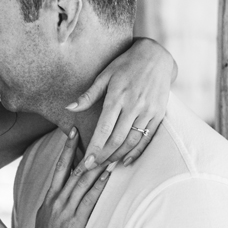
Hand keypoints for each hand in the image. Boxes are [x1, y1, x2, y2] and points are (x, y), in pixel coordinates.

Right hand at [31, 128, 111, 227]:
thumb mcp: (45, 222)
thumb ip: (53, 207)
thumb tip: (60, 197)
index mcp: (48, 199)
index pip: (58, 169)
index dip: (66, 150)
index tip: (71, 133)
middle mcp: (56, 200)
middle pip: (69, 168)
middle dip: (78, 147)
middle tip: (85, 127)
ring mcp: (66, 209)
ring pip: (82, 180)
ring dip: (96, 162)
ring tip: (106, 147)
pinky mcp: (76, 220)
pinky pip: (90, 197)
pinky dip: (100, 184)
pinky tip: (108, 173)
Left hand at [68, 37, 175, 168]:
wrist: (156, 57)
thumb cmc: (125, 65)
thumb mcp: (105, 75)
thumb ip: (88, 95)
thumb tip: (69, 108)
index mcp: (117, 96)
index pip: (104, 128)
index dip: (95, 147)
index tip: (86, 162)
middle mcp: (134, 105)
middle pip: (117, 139)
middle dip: (103, 157)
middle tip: (90, 170)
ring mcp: (148, 111)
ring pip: (132, 141)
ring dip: (117, 156)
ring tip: (104, 167)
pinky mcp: (158, 114)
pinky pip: (147, 138)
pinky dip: (136, 152)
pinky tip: (125, 161)